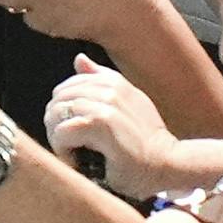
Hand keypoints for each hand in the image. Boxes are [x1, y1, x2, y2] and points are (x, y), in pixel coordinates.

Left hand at [45, 55, 182, 198]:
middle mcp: (111, 89)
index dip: (65, 109)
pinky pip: (63, 132)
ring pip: (57, 113)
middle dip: (56, 123)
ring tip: (72, 152)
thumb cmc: (144, 141)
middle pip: (59, 98)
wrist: (166, 163)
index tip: (75, 130)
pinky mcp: (103, 126)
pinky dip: (62, 149)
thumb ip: (102, 81)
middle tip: (70, 145)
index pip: (70, 85)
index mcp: (115, 82)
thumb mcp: (127, 104)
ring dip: (57, 138)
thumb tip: (80, 59)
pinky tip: (76, 160)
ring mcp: (107, 106)